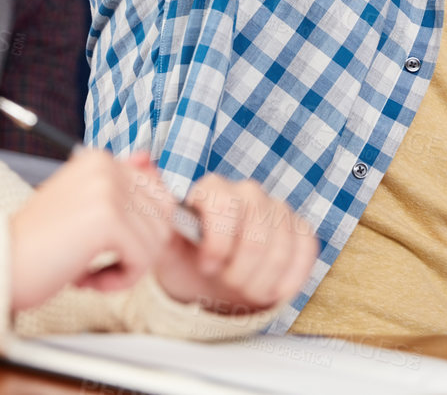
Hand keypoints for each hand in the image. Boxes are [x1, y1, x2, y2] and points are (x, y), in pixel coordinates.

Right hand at [7, 149, 175, 312]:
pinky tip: (85, 280)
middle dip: (136, 250)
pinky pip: (142, 259)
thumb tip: (151, 159)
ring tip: (86, 271)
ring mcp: (108, 190)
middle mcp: (106, 166)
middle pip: (162, 217)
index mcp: (100, 159)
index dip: (139, 231)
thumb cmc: (37, 244)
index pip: (158, 193)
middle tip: (96, 263)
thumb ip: (119, 187)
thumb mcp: (81, 207)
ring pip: (155, 241)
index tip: (103, 245)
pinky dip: (118, 280)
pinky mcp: (107, 219)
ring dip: (125, 268)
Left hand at [151, 174, 318, 314]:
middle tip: (226, 282)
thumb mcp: (161, 241)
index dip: (220, 241)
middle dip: (242, 268)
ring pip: (282, 244)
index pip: (224, 203)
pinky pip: (306, 249)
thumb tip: (140, 157)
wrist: (210, 285)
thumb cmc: (185, 261)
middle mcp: (248, 194)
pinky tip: (272, 289)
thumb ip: (151, 204)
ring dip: (262, 278)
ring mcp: (277, 210)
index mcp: (213, 192)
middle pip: (259, 229)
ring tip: (243, 289)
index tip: (208, 266)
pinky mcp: (299, 230)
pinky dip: (290, 277)